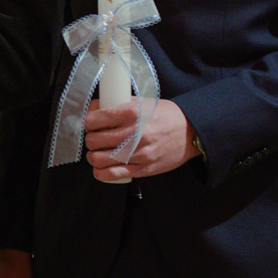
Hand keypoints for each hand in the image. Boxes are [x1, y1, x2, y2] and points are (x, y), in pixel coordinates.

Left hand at [85, 96, 199, 179]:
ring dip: (93, 156)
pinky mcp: (143, 169)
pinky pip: (112, 174)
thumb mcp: (142, 102)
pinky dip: (100, 172)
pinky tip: (101, 168)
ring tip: (97, 152)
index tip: (89, 124)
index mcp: (131, 113)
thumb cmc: (165, 115)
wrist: (191, 131)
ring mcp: (138, 153)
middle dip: (90, 139)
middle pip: (93, 141)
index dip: (86, 122)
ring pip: (98, 159)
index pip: (93, 120)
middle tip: (94, 138)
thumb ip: (118, 104)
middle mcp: (133, 134)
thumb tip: (93, 108)